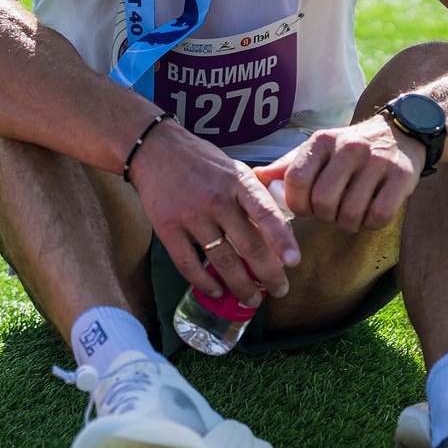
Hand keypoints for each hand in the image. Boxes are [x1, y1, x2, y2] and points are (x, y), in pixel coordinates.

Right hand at [128, 121, 300, 305]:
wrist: (154, 149)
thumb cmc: (200, 161)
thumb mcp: (233, 169)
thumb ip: (252, 197)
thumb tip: (277, 231)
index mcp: (238, 181)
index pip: (266, 213)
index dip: (282, 240)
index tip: (294, 262)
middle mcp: (216, 198)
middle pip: (248, 244)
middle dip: (268, 274)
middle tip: (280, 290)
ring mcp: (190, 214)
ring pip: (222, 260)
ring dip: (240, 285)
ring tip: (252, 298)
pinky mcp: (166, 227)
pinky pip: (188, 264)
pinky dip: (204, 282)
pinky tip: (216, 290)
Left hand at [258, 115, 421, 232]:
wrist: (399, 133)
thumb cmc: (349, 149)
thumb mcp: (317, 151)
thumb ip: (287, 166)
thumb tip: (255, 178)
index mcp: (321, 141)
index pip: (296, 180)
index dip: (297, 204)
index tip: (305, 207)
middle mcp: (349, 147)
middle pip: (323, 201)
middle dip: (323, 216)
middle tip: (331, 211)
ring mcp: (377, 161)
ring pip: (350, 213)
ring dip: (347, 223)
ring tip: (351, 212)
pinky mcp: (402, 176)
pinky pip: (379, 216)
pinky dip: (371, 223)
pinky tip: (370, 213)